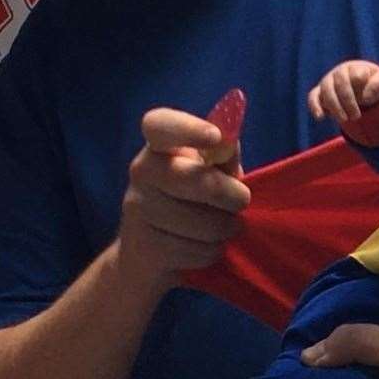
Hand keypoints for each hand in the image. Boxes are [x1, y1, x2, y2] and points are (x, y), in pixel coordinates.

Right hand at [116, 107, 250, 291]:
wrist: (147, 253)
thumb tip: (229, 141)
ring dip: (225, 229)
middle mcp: (141, 171)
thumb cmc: (191, 200)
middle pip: (192, 179)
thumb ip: (223, 155)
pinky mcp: (143, 246)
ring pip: (203, 223)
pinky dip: (211, 252)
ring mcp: (137, 209)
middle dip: (230, 195)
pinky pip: (197, 251)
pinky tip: (202, 246)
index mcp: (159, 146)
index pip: (159, 125)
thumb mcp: (211, 171)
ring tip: (221, 227)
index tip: (215, 137)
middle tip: (241, 201)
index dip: (187, 128)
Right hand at [307, 60, 378, 123]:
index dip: (359, 87)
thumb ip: (377, 85)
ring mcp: (327, 82)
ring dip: (335, 107)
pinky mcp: (319, 93)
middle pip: (340, 85)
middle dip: (348, 102)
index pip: (355, 75)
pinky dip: (315, 106)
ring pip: (326, 92)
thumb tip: (364, 97)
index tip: (366, 100)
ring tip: (344, 120)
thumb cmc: (370, 82)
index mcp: (353, 68)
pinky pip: (313, 97)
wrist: (358, 81)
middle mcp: (337, 73)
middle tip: (356, 116)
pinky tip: (320, 117)